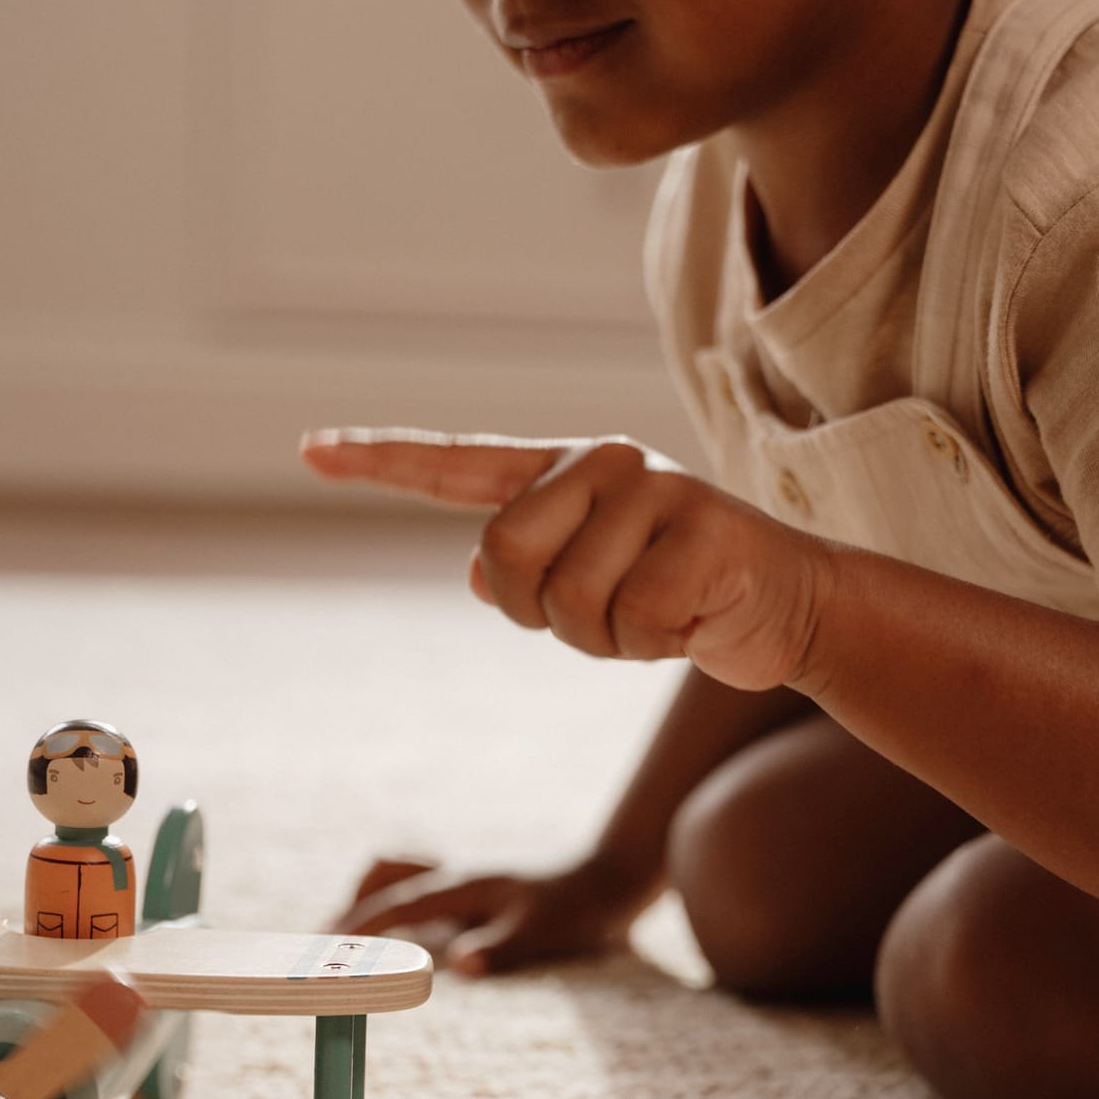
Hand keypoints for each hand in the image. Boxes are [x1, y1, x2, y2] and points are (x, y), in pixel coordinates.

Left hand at [300, 428, 828, 691]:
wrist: (787, 605)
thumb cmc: (679, 596)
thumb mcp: (596, 586)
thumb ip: (534, 570)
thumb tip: (477, 572)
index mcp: (568, 472)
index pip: (460, 466)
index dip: (382, 462)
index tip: (311, 452)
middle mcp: (605, 463)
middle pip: (505, 553)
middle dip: (544, 614)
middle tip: (606, 615)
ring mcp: (656, 490)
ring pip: (569, 602)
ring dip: (608, 640)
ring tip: (659, 613)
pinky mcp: (703, 529)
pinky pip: (633, 623)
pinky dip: (656, 647)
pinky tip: (695, 618)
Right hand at [332, 854, 655, 976]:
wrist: (613, 875)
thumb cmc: (581, 905)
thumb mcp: (543, 931)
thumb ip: (500, 947)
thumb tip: (459, 964)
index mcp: (464, 885)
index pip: (396, 905)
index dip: (357, 928)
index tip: (321, 951)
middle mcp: (458, 876)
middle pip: (385, 876)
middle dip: (351, 906)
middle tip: (322, 946)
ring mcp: (467, 879)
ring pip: (401, 873)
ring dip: (372, 897)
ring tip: (350, 938)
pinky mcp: (478, 889)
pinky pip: (422, 888)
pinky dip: (399, 902)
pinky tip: (402, 935)